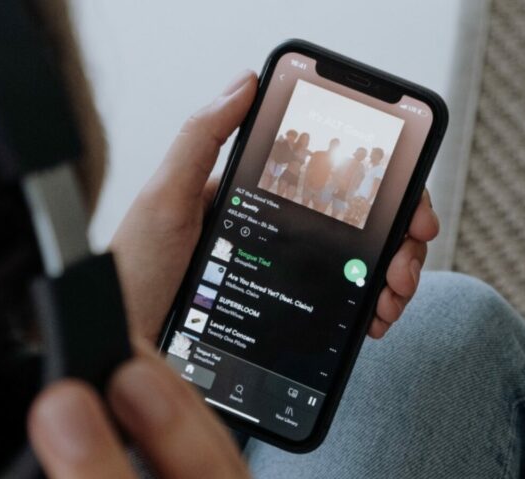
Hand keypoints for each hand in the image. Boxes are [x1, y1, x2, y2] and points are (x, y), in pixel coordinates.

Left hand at [109, 70, 439, 343]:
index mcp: (253, 199)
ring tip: (389, 298)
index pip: (331, 179)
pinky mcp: (280, 318)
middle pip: (358, 226)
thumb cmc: (130, 275)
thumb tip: (244, 82)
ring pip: (357, 268)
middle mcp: (273, 235)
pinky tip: (371, 318)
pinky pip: (337, 309)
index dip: (382, 188)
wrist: (116, 350)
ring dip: (390, 279)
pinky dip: (367, 310)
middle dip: (398, 242)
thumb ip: (199, 138)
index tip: (408, 209)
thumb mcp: (161, 199)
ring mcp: (280, 277)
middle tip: (404, 266)